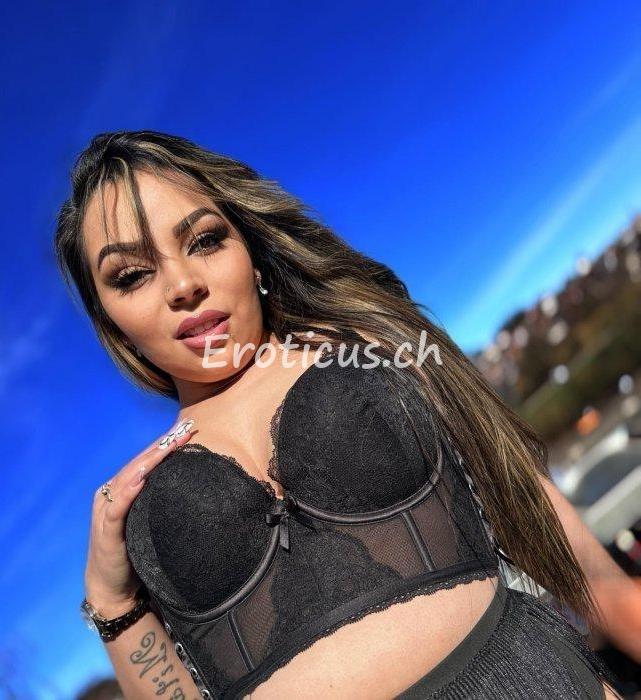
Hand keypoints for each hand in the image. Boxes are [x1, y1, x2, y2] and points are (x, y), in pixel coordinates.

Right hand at [84, 419, 194, 617]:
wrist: (113, 589)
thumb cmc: (135, 553)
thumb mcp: (151, 521)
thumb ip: (162, 502)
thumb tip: (194, 486)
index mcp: (124, 489)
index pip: (148, 461)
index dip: (167, 443)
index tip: (189, 429)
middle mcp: (112, 493)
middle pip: (140, 463)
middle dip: (163, 444)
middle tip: (185, 429)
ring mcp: (107, 510)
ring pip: (130, 476)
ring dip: (150, 459)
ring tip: (169, 444)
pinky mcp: (105, 529)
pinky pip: (118, 505)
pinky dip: (129, 489)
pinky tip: (142, 477)